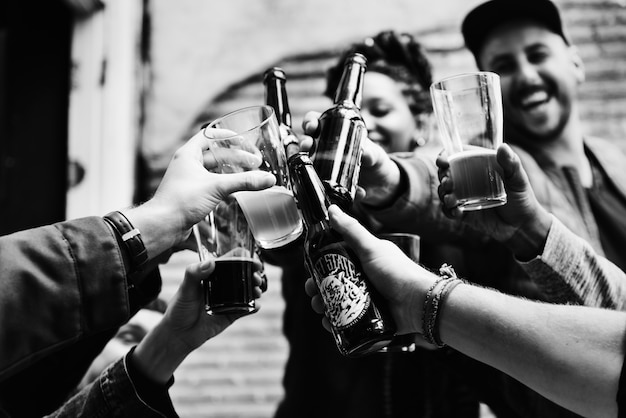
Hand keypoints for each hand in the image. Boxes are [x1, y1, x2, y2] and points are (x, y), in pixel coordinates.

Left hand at [125, 130, 275, 256]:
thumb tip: (267, 179)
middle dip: (236, 157)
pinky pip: (212, 185)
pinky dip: (225, 185)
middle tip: (254, 162)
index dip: (227, 135)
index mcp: (188, 154)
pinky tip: (236, 191)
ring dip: (231, 172)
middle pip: (215, 154)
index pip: (209, 135)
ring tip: (248, 175)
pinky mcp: (192, 195)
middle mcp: (187, 165)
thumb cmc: (181, 201)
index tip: (244, 140)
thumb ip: (244, 182)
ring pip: (214, 171)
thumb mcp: (217, 187)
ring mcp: (189, 180)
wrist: (164, 225)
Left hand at [132, 257, 265, 382]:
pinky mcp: (232, 314)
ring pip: (248, 290)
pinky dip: (254, 307)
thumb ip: (194, 273)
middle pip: (244, 274)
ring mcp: (229, 300)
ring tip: (257, 291)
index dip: (244, 257)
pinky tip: (256, 306)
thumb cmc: (179, 308)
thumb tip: (211, 263)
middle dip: (254, 273)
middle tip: (256, 277)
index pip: (232, 260)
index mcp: (213, 274)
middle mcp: (223, 285)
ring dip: (256, 289)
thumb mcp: (185, 289)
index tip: (252, 261)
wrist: (179, 334)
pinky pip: (247, 309)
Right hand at [301, 112, 401, 205]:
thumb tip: (364, 152)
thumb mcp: (375, 154)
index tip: (312, 126)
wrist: (379, 183)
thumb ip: (371, 153)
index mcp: (335, 133)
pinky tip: (339, 188)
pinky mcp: (325, 182)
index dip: (310, 121)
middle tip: (307, 145)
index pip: (316, 122)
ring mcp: (323, 165)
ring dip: (304, 161)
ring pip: (306, 160)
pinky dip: (326, 187)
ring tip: (311, 164)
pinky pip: (320, 184)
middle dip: (304, 141)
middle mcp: (324, 148)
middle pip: (307, 140)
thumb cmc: (374, 160)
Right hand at [305, 205, 437, 334]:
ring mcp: (367, 299)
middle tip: (313, 293)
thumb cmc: (397, 272)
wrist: (418, 304)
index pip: (336, 261)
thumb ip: (351, 230)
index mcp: (365, 260)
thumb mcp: (371, 248)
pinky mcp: (369, 317)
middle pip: (333, 283)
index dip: (321, 266)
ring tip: (320, 310)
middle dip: (319, 289)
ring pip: (337, 302)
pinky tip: (328, 323)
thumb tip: (332, 209)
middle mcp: (365, 278)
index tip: (310, 272)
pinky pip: (347, 319)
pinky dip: (335, 322)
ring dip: (324, 306)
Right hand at [437, 144, 551, 258]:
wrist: (522, 226)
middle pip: (446, 173)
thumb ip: (512, 163)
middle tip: (448, 183)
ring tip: (451, 199)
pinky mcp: (463, 213)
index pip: (457, 156)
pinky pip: (449, 210)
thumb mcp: (519, 179)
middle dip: (443, 177)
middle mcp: (468, 180)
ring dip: (443, 194)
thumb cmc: (523, 198)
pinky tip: (457, 212)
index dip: (445, 156)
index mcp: (478, 166)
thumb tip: (502, 147)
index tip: (443, 161)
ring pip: (445, 192)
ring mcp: (464, 196)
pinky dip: (449, 210)